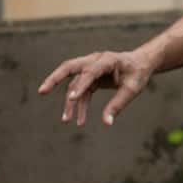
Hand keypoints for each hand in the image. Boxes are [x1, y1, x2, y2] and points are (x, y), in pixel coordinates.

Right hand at [38, 47, 155, 126]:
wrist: (140, 64)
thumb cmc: (137, 74)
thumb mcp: (132, 89)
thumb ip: (118, 104)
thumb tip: (106, 123)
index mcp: (107, 60)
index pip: (90, 71)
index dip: (81, 85)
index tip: (72, 99)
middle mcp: (95, 61)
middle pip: (69, 67)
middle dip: (54, 79)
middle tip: (42, 91)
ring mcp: (90, 68)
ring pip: (73, 83)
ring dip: (70, 102)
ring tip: (66, 121)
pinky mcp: (90, 77)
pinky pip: (80, 91)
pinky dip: (79, 105)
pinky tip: (79, 120)